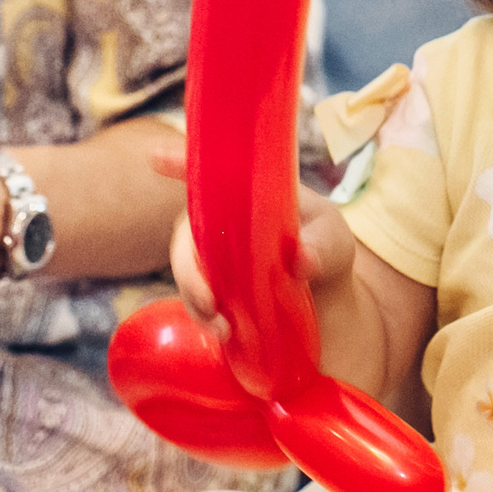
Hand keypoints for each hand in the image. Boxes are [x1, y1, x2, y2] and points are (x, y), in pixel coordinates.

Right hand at [149, 138, 357, 334]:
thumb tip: (301, 260)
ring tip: (222, 326)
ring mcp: (217, 258)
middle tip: (208, 299)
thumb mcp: (336, 242)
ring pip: (186, 268)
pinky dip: (202, 316)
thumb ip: (323, 246)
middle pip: (188, 230)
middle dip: (187, 264)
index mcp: (251, 194)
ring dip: (193, 295)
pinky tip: (224, 333)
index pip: (212, 174)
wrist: (332, 306)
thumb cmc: (328, 253)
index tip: (156, 157)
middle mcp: (225, 222)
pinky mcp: (217, 293)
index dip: (182, 163)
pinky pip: (195, 300)